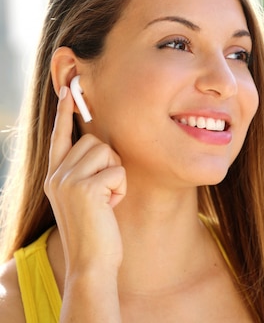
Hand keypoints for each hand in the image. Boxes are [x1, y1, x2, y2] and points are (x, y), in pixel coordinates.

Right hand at [44, 85, 126, 275]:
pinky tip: (110, 207)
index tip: (69, 89)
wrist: (92, 262)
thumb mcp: (86, 198)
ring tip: (107, 200)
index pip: (60, 137)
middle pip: (95, 141)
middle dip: (110, 163)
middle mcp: (56, 175)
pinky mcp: (84, 189)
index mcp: (55, 176)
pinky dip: (121, 189)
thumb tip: (103, 147)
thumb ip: (87, 173)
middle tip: (105, 192)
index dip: (65, 113)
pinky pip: (117, 171)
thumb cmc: (97, 231)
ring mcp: (67, 181)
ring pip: (107, 152)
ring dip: (116, 176)